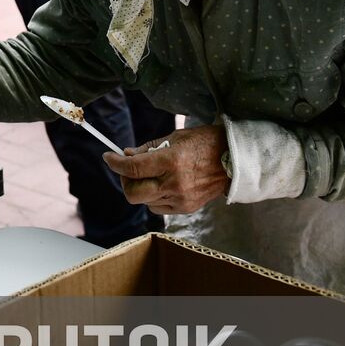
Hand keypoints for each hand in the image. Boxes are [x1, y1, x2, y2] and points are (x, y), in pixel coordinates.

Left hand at [102, 125, 228, 215]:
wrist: (236, 160)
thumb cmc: (205, 143)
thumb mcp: (175, 138)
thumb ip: (148, 149)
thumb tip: (126, 156)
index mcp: (172, 161)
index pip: (133, 168)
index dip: (115, 163)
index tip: (108, 157)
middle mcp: (175, 183)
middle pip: (133, 193)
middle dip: (124, 181)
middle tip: (128, 170)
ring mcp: (181, 198)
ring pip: (144, 201)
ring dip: (140, 188)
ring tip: (150, 175)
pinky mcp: (187, 208)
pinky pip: (158, 207)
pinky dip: (153, 197)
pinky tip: (162, 185)